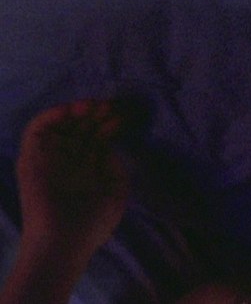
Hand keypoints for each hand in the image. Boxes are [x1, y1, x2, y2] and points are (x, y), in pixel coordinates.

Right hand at [16, 100, 128, 256]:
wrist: (66, 242)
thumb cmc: (94, 223)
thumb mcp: (116, 190)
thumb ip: (113, 165)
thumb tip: (106, 145)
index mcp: (87, 168)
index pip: (95, 136)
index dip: (107, 124)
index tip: (120, 118)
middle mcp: (68, 160)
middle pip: (80, 127)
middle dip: (95, 114)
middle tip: (110, 107)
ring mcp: (50, 158)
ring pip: (59, 124)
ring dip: (75, 110)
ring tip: (94, 106)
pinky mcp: (31, 159)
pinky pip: (36, 130)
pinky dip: (51, 115)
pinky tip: (72, 111)